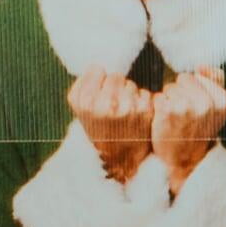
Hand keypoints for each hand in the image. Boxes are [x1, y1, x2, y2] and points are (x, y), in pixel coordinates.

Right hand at [68, 67, 154, 183]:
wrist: (120, 159)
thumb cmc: (98, 130)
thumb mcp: (79, 110)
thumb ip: (83, 85)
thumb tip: (97, 66)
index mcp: (87, 101)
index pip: (97, 69)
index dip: (99, 80)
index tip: (99, 93)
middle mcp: (107, 103)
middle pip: (115, 75)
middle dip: (114, 86)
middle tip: (113, 104)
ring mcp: (128, 107)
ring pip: (130, 83)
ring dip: (128, 94)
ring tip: (123, 111)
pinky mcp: (145, 110)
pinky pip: (143, 93)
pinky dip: (140, 102)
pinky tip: (135, 115)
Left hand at [151, 66, 225, 194]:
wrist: (184, 161)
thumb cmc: (198, 132)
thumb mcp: (216, 109)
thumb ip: (215, 82)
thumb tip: (201, 66)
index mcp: (222, 100)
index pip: (198, 76)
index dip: (195, 90)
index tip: (198, 109)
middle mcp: (206, 102)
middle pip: (183, 79)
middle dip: (181, 93)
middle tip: (185, 114)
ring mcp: (187, 106)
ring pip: (169, 88)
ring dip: (169, 101)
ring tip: (176, 119)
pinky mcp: (168, 110)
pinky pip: (158, 97)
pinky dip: (159, 107)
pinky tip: (166, 121)